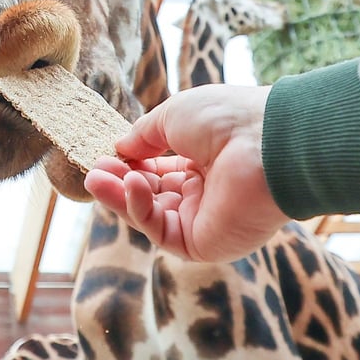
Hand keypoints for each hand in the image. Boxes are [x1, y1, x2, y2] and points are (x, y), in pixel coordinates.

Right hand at [84, 84, 289, 261]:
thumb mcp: (173, 116)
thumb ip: (143, 136)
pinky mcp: (202, 243)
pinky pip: (161, 230)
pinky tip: (132, 184)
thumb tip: (119, 149)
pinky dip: (140, 209)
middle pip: (151, 194)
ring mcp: (204, 219)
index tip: (106, 155)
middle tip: (94, 170)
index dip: (131, 164)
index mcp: (205, 161)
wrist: (266, 142)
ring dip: (121, 196)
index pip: (159, 170)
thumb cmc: (227, 119)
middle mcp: (206, 193)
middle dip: (120, 182)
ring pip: (150, 215)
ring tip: (96, 178)